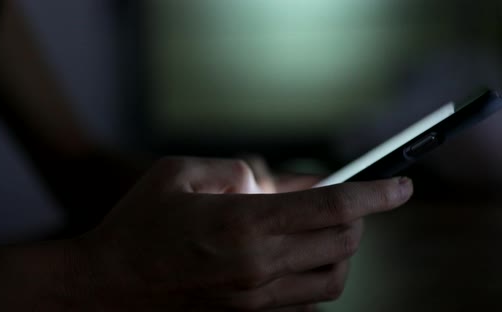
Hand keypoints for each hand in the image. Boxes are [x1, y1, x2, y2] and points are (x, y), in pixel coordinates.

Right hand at [70, 157, 413, 310]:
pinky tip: (297, 260)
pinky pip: (306, 304)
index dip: (373, 194)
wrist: (106, 288)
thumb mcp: (179, 174)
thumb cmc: (136, 224)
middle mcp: (256, 266)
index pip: (329, 206)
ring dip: (340, 251)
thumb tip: (279, 182)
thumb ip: (235, 170)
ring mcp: (255, 301)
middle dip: (356, 217)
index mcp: (240, 222)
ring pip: (332, 280)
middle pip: (340, 243)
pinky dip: (316, 278)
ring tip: (323, 232)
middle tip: (346, 202)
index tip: (401, 187)